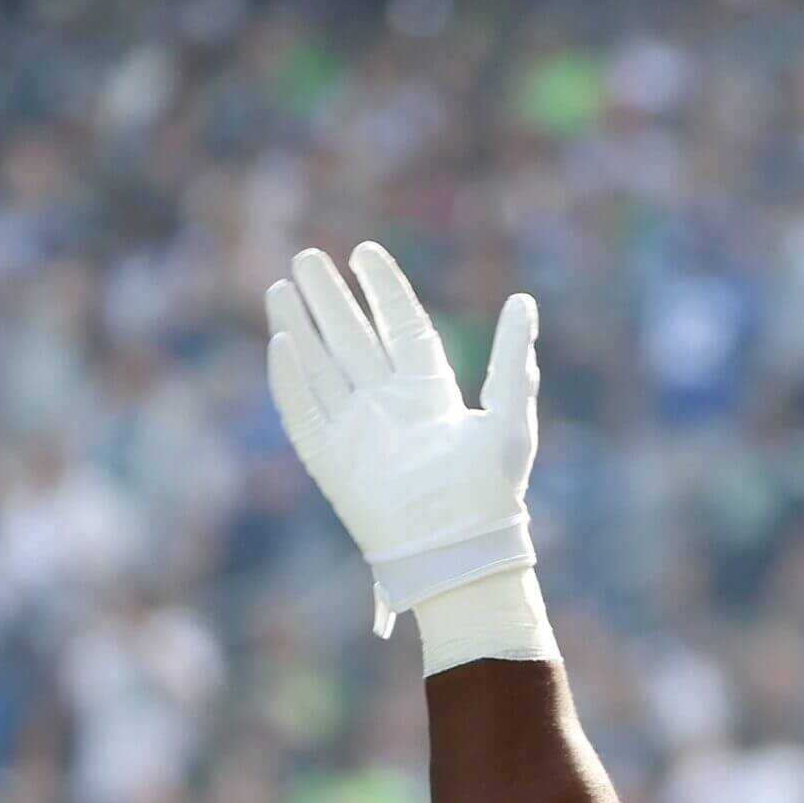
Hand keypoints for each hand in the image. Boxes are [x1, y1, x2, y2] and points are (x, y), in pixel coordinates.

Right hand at [264, 244, 540, 638]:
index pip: (401, 327)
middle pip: (352, 339)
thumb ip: (512, 361)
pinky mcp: (331, 460)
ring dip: (299, 327)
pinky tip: (279, 341)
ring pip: (320, 367)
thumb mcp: (509, 419)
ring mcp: (357, 430)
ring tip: (279, 286)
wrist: (459, 550)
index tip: (363, 252)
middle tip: (307, 257)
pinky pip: (302, 413)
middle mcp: (389, 405)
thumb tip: (524, 301)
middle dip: (329, 299)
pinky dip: (290, 380)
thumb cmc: (491, 491)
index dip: (382, 289)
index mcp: (430, 391)